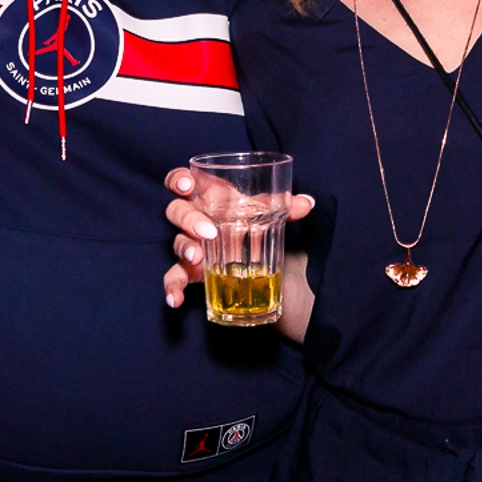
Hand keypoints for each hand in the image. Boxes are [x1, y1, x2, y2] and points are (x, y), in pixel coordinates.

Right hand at [160, 166, 314, 309]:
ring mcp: (188, 244)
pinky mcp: (189, 270)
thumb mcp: (265, 210)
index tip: (187, 186)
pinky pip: (175, 277)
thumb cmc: (249, 217)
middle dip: (189, 219)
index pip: (181, 181)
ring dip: (186, 250)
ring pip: (178, 243)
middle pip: (177, 212)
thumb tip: (308, 203)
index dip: (178, 180)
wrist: (248, 245)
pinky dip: (173, 288)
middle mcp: (192, 218)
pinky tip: (175, 300)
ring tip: (197, 259)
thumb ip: (285, 206)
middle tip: (208, 231)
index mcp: (206, 196)